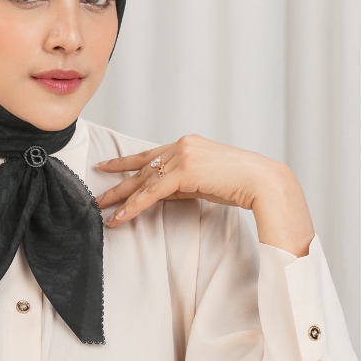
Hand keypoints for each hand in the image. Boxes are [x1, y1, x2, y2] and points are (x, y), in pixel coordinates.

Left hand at [96, 134, 314, 256]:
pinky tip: (122, 215)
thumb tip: (159, 194)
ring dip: (122, 197)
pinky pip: (152, 191)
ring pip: (144, 180)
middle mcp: (182, 145)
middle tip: (99, 194)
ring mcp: (182, 155)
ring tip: (104, 209)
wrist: (262, 181)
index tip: (106, 167)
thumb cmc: (239, 183)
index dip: (125, 162)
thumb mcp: (204, 181)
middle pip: (142, 167)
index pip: (150, 154)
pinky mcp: (184, 170)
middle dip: (119, 183)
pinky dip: (135, 205)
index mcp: (187, 144)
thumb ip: (181, 183)